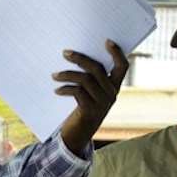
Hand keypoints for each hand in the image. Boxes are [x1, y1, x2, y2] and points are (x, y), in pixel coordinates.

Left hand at [55, 40, 127, 155]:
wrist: (78, 136)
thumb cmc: (82, 109)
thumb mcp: (90, 94)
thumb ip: (90, 79)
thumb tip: (76, 56)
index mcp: (114, 87)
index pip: (122, 67)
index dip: (117, 53)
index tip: (107, 41)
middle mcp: (111, 94)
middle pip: (97, 69)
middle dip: (80, 59)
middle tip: (65, 53)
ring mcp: (102, 103)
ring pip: (85, 79)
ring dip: (67, 75)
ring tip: (54, 76)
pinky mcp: (90, 110)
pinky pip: (77, 92)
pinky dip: (65, 89)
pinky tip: (57, 90)